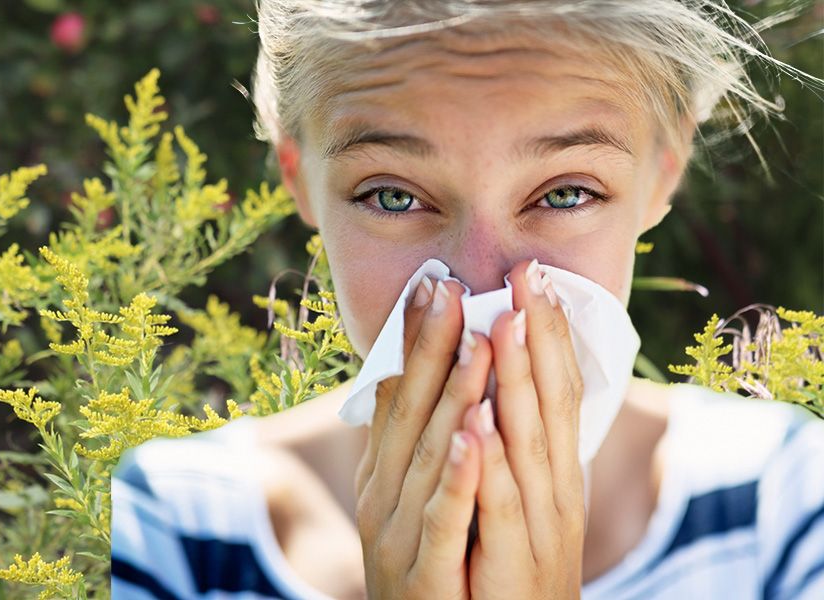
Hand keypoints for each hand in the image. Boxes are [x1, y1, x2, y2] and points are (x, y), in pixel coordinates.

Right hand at [354, 277, 493, 598]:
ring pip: (429, 456)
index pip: (396, 397)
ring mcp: (397, 535)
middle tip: (450, 289)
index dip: (413, 342)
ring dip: (453, 396)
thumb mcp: (414, 502)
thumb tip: (421, 381)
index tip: (432, 286)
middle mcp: (381, 498)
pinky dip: (459, 475)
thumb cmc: (430, 573)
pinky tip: (475, 436)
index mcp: (382, 477)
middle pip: (408, 413)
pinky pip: (444, 518)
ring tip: (478, 341)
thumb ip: (418, 449)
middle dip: (430, 348)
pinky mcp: (423, 574)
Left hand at [461, 259, 586, 598]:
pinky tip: (477, 426)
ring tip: (501, 324)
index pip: (554, 392)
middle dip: (538, 337)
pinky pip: (495, 509)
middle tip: (528, 273)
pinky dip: (488, 466)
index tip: (535, 277)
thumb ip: (509, 446)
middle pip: (549, 404)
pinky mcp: (507, 563)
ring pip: (527, 445)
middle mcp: (552, 492)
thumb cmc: (505, 566)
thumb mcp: (513, 498)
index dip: (548, 335)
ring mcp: (534, 527)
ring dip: (517, 383)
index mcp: (551, 473)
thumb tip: (490, 387)